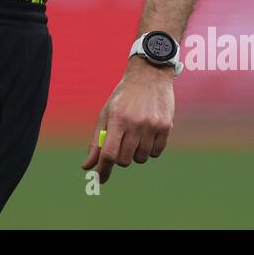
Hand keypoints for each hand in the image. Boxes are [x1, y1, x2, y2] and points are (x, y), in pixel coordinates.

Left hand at [81, 57, 174, 183]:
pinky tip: (147, 136)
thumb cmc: (124, 96)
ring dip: (135, 154)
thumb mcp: (106, 113)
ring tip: (135, 136)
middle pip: (124, 159)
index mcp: (117, 119)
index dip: (103, 170)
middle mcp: (135, 123)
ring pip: (141, 158)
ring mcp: (152, 126)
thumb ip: (96, 141)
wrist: (150, 75)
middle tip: (121, 145)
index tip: (99, 179)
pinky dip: (150, 151)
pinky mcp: (166, 127)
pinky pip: (156, 153)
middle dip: (119, 158)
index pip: (108, 153)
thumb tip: (87, 166)